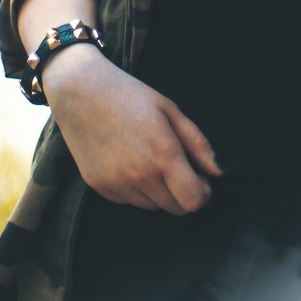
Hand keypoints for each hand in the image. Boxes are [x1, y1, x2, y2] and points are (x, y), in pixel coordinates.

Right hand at [43, 45, 223, 213]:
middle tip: (181, 170)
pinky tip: (131, 162)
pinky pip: (129, 201)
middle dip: (184, 194)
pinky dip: (137, 191)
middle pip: (175, 208)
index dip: (203, 194)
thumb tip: (219, 171)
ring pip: (152, 206)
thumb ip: (197, 143)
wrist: (81, 91)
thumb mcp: (170, 109)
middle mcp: (141, 176)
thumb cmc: (131, 95)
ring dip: (160, 193)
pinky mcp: (99, 188)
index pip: (194, 200)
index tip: (203, 180)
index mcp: (163, 154)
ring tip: (152, 160)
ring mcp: (118, 184)